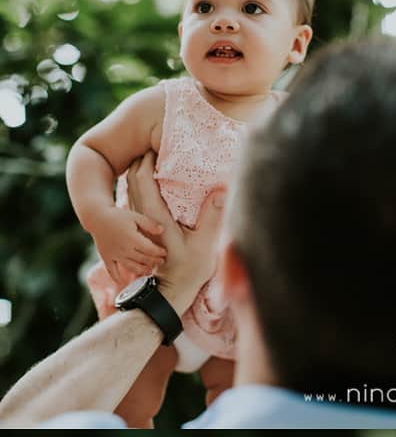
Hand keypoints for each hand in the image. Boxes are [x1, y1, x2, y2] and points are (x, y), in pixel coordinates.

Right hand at [89, 205, 166, 285]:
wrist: (96, 216)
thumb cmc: (117, 216)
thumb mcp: (135, 216)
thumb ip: (149, 224)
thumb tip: (162, 229)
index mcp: (132, 238)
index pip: (150, 250)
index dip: (159, 253)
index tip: (164, 253)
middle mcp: (124, 248)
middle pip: (143, 260)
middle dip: (154, 261)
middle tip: (160, 261)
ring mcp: (115, 255)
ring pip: (131, 267)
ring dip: (142, 271)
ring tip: (149, 271)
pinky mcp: (106, 257)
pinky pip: (112, 271)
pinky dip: (117, 278)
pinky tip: (123, 282)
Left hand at [127, 155, 224, 312]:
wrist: (170, 293)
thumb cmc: (188, 271)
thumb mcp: (206, 245)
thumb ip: (213, 216)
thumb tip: (221, 188)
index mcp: (155, 215)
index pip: (143, 177)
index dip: (148, 157)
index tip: (160, 143)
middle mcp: (142, 215)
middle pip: (134, 177)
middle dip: (142, 158)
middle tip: (157, 143)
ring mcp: (140, 221)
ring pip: (132, 186)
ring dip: (140, 169)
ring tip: (154, 156)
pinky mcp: (144, 227)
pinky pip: (137, 197)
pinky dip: (142, 184)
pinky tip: (155, 180)